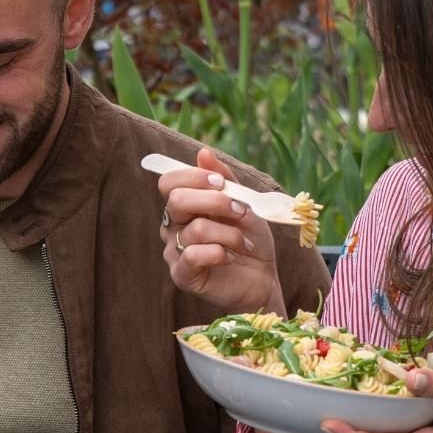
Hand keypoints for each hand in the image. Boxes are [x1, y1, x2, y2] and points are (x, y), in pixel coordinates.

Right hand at [159, 148, 284, 315]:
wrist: (263, 280)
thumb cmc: (250, 241)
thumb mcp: (244, 204)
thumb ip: (224, 179)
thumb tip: (203, 152)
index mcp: (183, 207)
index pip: (169, 182)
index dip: (194, 177)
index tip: (222, 183)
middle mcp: (172, 227)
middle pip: (177, 200)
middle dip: (215, 202)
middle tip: (240, 211)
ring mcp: (174, 252)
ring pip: (196, 229)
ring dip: (229, 233)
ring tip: (244, 242)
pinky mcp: (183, 276)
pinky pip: (194, 255)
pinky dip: (220, 252)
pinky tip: (231, 257)